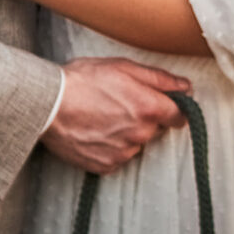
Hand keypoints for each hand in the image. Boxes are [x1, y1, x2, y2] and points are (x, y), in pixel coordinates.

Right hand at [41, 58, 190, 172]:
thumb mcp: (124, 67)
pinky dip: (111, 147)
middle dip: (145, 118)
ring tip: (102, 117)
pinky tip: (95, 132)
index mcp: (150, 108)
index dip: (172, 109)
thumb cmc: (83, 80)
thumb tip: (186, 87)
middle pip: (156, 129)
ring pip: (137, 144)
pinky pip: (118, 157)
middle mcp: (141, 134)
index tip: (160, 104)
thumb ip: (161, 79)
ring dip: (127, 134)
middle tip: (120, 104)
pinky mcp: (106, 166)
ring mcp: (124, 153)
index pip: (180, 117)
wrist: (47, 105)